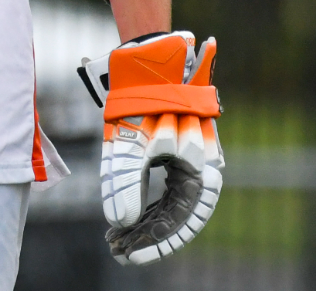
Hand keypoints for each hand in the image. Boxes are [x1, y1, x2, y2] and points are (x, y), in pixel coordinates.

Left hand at [99, 30, 222, 264]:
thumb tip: (120, 222)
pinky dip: (144, 205)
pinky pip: (163, 190)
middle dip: (148, 237)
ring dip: (144, 225)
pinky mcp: (172, 157)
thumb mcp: (130, 140)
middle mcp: (198, 168)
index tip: (130, 256)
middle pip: (177, 216)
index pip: (183, 218)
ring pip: (169, 206)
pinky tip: (123, 219)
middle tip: (118, 250)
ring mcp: (186, 163)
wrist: (147, 58)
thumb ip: (127, 181)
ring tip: (115, 240)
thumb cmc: (143, 97)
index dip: (158, 242)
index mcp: (200, 165)